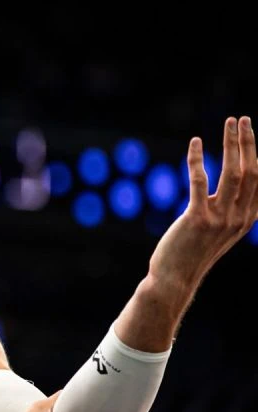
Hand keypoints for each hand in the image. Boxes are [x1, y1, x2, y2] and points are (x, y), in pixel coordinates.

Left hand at [149, 116, 256, 288]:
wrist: (174, 279)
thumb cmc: (192, 253)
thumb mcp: (219, 232)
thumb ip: (228, 211)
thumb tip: (226, 188)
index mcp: (247, 219)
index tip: (252, 133)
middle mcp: (239, 218)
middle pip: (252, 171)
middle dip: (249, 142)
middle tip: (242, 119)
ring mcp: (220, 218)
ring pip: (232, 172)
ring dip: (231, 143)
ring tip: (230, 122)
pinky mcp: (197, 218)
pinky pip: (199, 181)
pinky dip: (197, 159)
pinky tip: (194, 143)